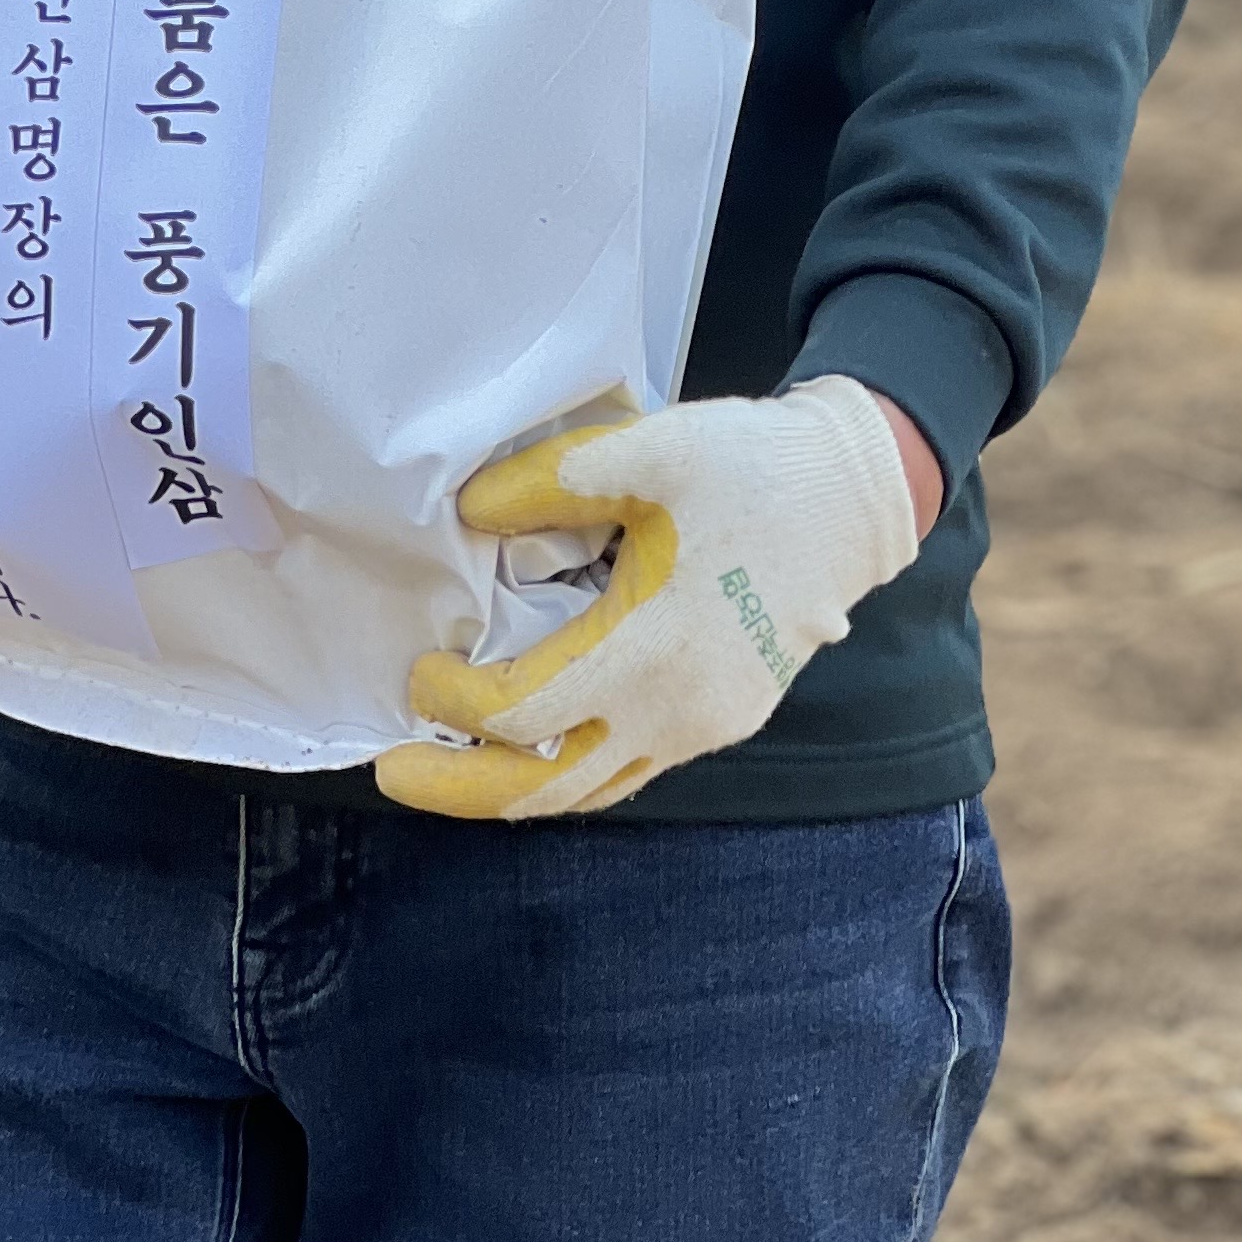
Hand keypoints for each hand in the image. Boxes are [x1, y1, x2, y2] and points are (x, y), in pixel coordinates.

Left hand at [373, 378, 921, 821]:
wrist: (850, 500)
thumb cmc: (750, 470)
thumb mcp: (648, 449)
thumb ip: (550, 482)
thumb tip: (469, 514)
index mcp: (655, 648)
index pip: (529, 712)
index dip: (459, 702)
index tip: (419, 667)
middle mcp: (679, 710)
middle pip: (551, 786)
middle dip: (463, 791)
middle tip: (390, 775)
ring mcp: (703, 727)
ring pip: (591, 792)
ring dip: (511, 792)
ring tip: (444, 775)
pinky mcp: (719, 723)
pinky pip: (626, 772)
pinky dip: (565, 775)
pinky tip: (527, 751)